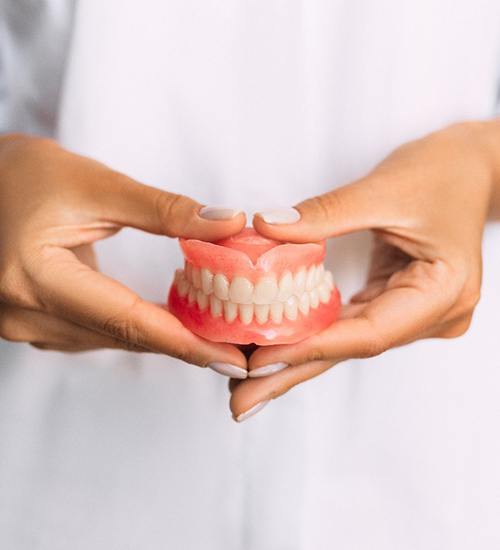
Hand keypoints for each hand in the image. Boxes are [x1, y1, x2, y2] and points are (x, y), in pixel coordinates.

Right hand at [0, 134, 246, 371]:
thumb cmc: (27, 174)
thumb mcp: (97, 184)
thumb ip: (165, 209)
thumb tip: (228, 225)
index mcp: (35, 277)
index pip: (127, 319)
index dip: (185, 342)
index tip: (233, 357)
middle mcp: (24, 314)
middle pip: (122, 336)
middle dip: (184, 344)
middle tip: (237, 349)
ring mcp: (23, 324)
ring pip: (111, 339)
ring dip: (161, 337)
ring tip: (213, 334)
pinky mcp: (31, 322)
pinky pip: (95, 333)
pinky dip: (134, 328)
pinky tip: (166, 321)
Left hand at [229, 121, 495, 420]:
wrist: (469, 168)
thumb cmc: (441, 172)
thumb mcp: (382, 188)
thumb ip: (324, 213)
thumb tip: (266, 228)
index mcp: (443, 291)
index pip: (368, 332)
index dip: (310, 347)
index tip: (257, 361)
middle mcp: (433, 314)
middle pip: (352, 348)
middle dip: (293, 373)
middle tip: (241, 402)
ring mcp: (416, 312)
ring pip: (347, 342)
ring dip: (297, 359)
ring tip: (249, 382)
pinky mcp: (398, 302)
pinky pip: (349, 324)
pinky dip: (312, 334)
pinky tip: (278, 346)